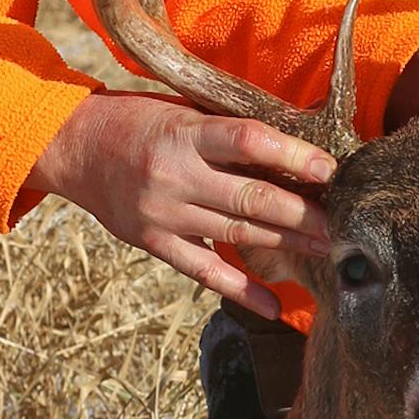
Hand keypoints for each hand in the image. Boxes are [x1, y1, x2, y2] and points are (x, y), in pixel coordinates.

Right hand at [26, 91, 335, 318]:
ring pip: (237, 233)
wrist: (74, 148)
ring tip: (327, 251)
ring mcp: (164, 213)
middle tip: (344, 224)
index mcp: (186, 134)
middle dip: (304, 213)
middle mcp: (176, 175)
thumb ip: (227, 133)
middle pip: (251, 197)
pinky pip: (205, 271)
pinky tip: (274, 305)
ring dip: (286, 244)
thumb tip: (294, 150)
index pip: (249, 142)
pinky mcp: (154, 242)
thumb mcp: (183, 112)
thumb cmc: (140, 122)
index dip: (294, 155)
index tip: (330, 168)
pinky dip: (242, 289)